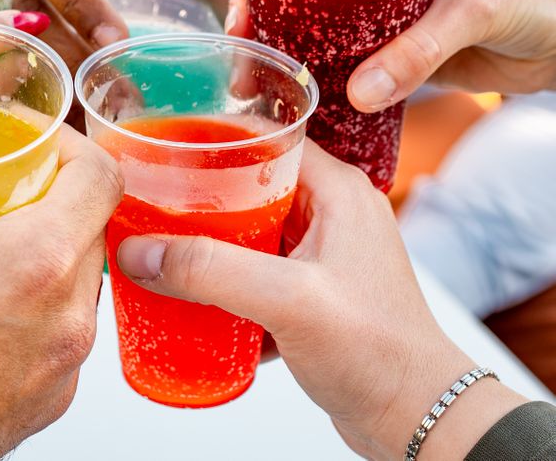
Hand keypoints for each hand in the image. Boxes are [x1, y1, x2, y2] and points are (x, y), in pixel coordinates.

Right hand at [116, 143, 526, 459]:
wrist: (416, 418)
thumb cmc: (381, 353)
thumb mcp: (288, 300)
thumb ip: (211, 271)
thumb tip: (140, 253)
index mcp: (336, 192)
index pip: (265, 139)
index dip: (214, 138)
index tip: (165, 147)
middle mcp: (330, 216)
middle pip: (248, 186)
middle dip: (197, 198)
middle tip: (149, 203)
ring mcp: (320, 257)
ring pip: (247, 232)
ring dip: (206, 243)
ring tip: (159, 247)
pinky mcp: (310, 295)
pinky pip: (253, 273)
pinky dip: (223, 282)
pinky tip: (191, 298)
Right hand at [221, 0, 555, 110]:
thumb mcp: (474, 8)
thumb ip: (419, 50)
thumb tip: (360, 92)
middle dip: (256, 11)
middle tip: (240, 49)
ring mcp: (376, 8)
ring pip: (307, 22)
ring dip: (276, 51)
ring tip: (252, 86)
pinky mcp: (388, 49)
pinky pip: (336, 59)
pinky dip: (310, 77)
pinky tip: (289, 98)